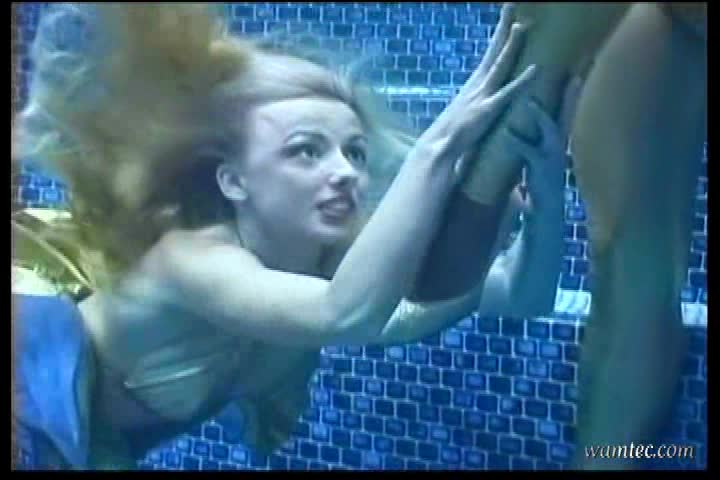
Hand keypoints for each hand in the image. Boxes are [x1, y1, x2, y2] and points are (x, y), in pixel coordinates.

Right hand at [419, 3, 537, 165]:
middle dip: (503, 28)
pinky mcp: (487, 111)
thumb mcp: (464, 114)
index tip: (508, 18)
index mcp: (473, 85)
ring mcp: (481, 96)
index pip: (489, 56)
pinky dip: (522, 81)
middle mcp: (476, 85)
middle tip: (511, 5)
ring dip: (511, 45)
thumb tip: (478, 99)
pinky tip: (536, 69)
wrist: (436, 148)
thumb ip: (473, 103)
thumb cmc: (450, 136)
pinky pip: (508, 93)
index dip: (499, 37)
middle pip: (493, 51)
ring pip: (500, 65)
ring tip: (523, 25)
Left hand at [504, 77, 584, 215]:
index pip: (566, 109)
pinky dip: (518, 142)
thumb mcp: (540, 154)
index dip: (572, 91)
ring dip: (541, 116)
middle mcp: (559, 144)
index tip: (576, 69)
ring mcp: (552, 156)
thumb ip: (537, 137)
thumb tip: (530, 118)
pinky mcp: (539, 169)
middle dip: (570, 95)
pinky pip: (528, 153)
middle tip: (572, 74)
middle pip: (566, 113)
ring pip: (550, 131)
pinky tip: (507, 133)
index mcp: (558, 139)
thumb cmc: (538, 179)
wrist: (544, 210)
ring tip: (530, 101)